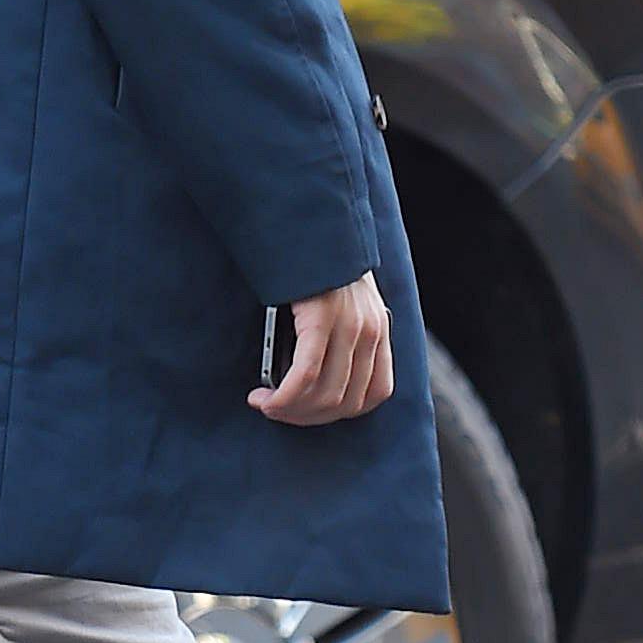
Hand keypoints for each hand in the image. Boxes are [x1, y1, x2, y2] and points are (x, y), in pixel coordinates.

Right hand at [250, 274, 394, 425]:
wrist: (310, 224)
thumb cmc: (315, 265)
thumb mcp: (342, 301)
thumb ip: (340, 335)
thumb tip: (310, 378)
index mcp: (379, 329)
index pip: (375, 394)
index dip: (341, 413)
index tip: (311, 411)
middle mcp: (370, 331)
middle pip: (345, 403)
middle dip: (307, 418)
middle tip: (278, 412)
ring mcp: (348, 327)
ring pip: (325, 396)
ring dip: (291, 411)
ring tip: (266, 404)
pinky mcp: (321, 321)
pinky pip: (305, 377)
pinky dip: (283, 397)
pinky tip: (263, 398)